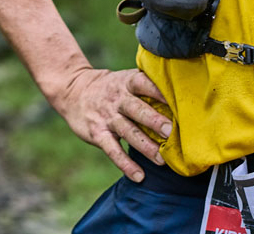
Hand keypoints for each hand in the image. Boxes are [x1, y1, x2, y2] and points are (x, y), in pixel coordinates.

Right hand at [55, 67, 172, 181]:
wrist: (73, 90)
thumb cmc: (110, 86)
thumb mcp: (125, 78)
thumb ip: (146, 85)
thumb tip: (181, 95)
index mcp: (127, 82)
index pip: (143, 84)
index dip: (159, 91)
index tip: (176, 100)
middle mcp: (117, 99)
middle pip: (137, 110)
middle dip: (154, 121)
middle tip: (171, 132)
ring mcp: (107, 117)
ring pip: (128, 132)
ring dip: (145, 146)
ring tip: (161, 159)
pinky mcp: (97, 134)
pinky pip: (113, 151)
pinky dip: (126, 164)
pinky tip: (139, 176)